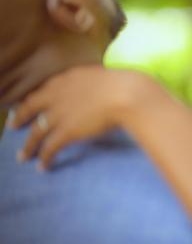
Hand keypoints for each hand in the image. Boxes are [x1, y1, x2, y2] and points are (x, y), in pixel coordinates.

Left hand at [10, 65, 153, 170]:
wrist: (126, 94)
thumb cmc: (123, 84)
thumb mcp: (101, 77)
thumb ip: (90, 83)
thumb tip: (94, 89)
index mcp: (66, 79)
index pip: (43, 90)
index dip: (32, 100)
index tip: (27, 105)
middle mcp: (57, 95)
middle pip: (31, 108)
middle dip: (19, 118)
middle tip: (12, 126)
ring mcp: (60, 114)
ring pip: (36, 132)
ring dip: (29, 146)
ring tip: (22, 156)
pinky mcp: (66, 131)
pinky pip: (50, 148)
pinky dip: (44, 158)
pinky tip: (43, 166)